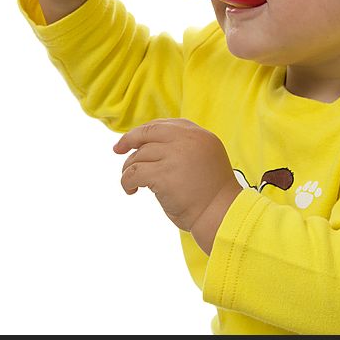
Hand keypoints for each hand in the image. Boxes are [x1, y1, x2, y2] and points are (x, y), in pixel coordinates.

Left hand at [113, 119, 240, 253]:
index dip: (147, 131)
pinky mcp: (163, 174)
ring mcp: (175, 156)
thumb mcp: (204, 159)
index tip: (134, 140)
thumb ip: (184, 147)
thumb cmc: (212, 194)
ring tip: (132, 183)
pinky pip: (134, 172)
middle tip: (117, 149)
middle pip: (149, 132)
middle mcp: (188, 140)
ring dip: (129, 168)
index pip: (166, 125)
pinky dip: (126, 181)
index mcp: (200, 135)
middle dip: (129, 139)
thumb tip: (149, 145)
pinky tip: (131, 190)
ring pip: (139, 155)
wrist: (222, 214)